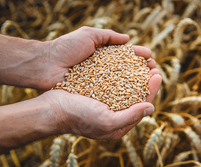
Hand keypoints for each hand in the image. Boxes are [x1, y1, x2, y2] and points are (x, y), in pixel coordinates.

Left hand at [39, 26, 156, 90]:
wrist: (45, 65)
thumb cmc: (65, 47)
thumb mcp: (88, 35)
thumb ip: (108, 36)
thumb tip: (128, 39)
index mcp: (104, 54)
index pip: (126, 55)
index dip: (139, 56)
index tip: (150, 57)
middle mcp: (104, 69)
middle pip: (129, 70)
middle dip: (143, 71)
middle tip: (155, 72)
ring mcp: (100, 82)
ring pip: (123, 83)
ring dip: (138, 84)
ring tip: (149, 84)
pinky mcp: (94, 93)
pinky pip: (111, 95)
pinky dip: (124, 96)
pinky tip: (135, 97)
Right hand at [40, 71, 160, 139]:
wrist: (51, 109)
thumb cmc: (78, 117)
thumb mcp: (107, 121)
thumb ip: (131, 116)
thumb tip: (151, 107)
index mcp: (120, 124)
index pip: (143, 105)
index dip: (152, 89)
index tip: (157, 74)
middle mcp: (115, 112)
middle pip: (137, 94)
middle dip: (146, 79)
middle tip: (154, 64)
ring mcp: (105, 100)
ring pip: (127, 84)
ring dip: (136, 72)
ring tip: (143, 60)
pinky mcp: (96, 89)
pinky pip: (113, 78)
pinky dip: (121, 69)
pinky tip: (126, 59)